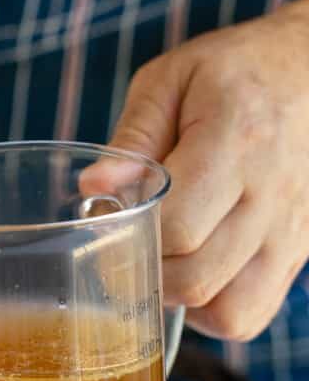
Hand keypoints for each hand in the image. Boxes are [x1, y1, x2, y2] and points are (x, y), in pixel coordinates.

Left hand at [90, 0, 308, 340]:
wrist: (307, 67)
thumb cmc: (232, 70)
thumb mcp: (170, 80)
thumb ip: (132, 137)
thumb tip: (93, 188)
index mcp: (235, 144)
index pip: (178, 227)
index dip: (133, 238)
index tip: (109, 222)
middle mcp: (270, 196)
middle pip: (198, 278)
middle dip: (146, 273)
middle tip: (126, 244)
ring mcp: (290, 231)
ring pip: (230, 313)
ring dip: (182, 301)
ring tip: (162, 262)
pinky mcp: (298, 252)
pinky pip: (253, 313)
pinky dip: (214, 311)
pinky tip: (194, 272)